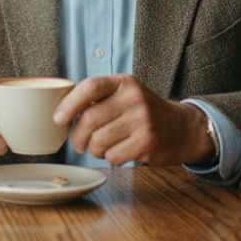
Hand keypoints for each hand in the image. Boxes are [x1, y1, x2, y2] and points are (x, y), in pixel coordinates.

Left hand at [53, 75, 214, 166]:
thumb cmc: (142, 112)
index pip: (90, 87)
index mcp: (124, 82)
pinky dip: (109, 158)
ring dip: (94, 150)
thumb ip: (98, 98)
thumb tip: (60, 111)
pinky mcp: (147, 142)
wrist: (181, 128)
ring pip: (98, 141)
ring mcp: (143, 120)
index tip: (58, 119)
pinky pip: (113, 156)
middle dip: (77, 136)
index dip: (69, 103)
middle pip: (89, 120)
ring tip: (101, 147)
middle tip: (78, 143)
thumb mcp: (124, 94)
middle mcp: (134, 98)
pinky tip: (118, 152)